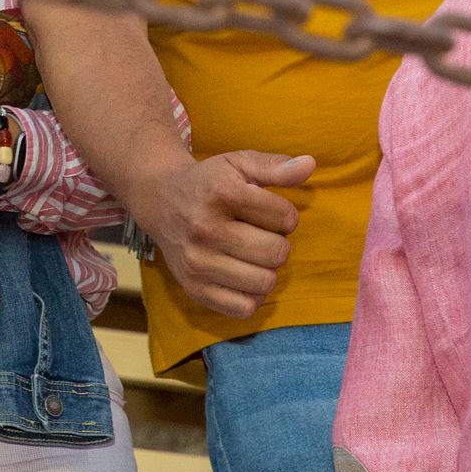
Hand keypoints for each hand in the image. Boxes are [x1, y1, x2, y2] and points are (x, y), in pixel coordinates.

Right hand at [136, 151, 311, 319]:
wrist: (160, 199)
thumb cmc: (210, 182)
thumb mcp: (240, 163)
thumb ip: (276, 166)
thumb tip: (310, 164)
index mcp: (221, 193)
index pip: (286, 218)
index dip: (284, 214)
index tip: (266, 210)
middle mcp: (205, 228)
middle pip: (277, 253)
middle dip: (277, 242)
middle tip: (258, 233)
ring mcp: (197, 262)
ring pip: (264, 282)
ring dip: (265, 269)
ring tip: (249, 253)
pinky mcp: (194, 288)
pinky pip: (244, 308)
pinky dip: (251, 295)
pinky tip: (241, 274)